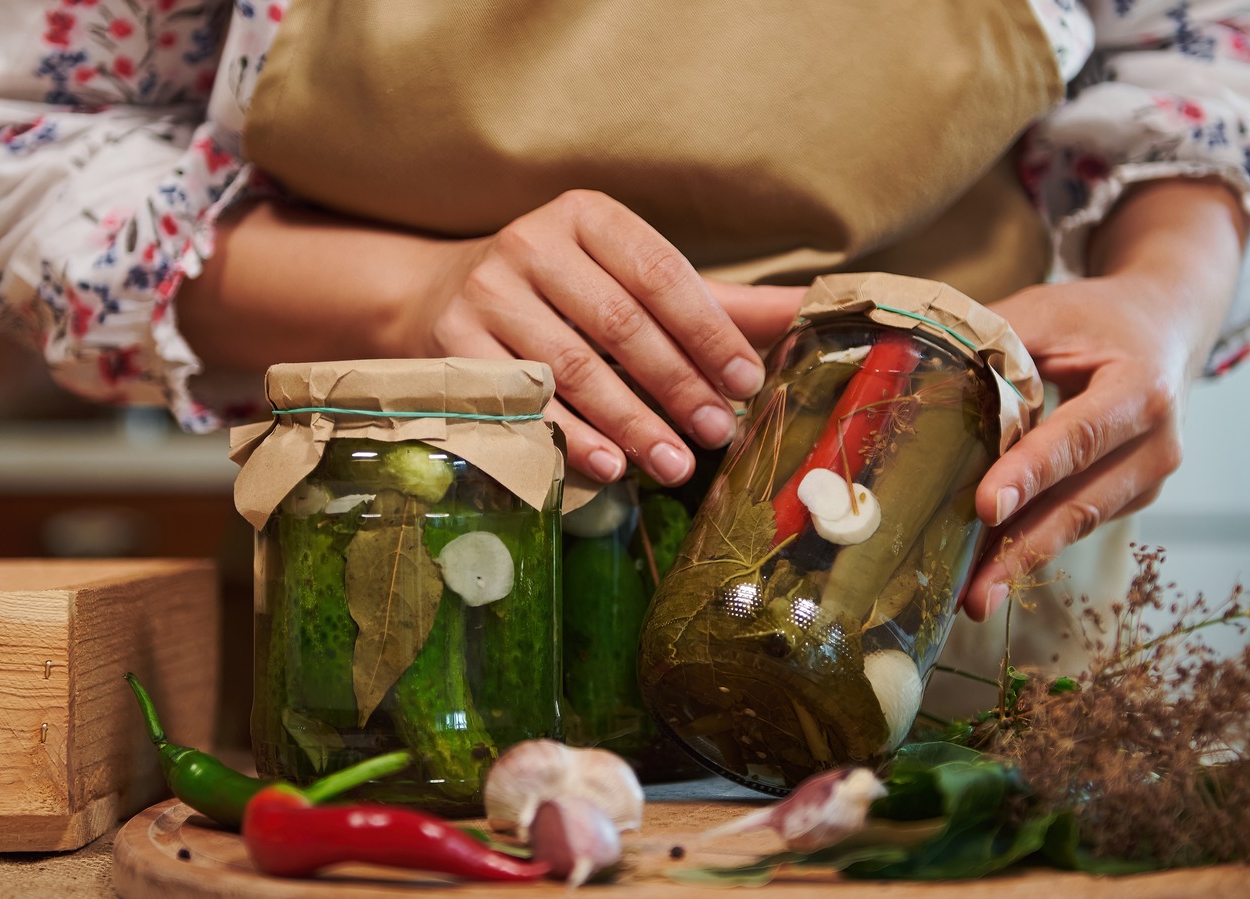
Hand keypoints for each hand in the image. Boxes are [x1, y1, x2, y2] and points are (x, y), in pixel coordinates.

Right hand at [423, 189, 801, 484]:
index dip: (708, 331)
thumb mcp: (633, 282)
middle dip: (677, 385)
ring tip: (676, 464)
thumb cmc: (564, 294)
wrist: (438, 296)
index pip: (659, 274)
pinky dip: (571, 438)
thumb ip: (718, 302)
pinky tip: (612, 467)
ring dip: (632, 423)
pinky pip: (524, 402)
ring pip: (573, 368)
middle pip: (620, 324)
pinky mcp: (452, 343)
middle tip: (719, 433)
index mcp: (587, 216)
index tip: (747, 382)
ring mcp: (486, 292)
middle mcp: (531, 243)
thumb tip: (811, 310)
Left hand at [961, 179, 1248, 619]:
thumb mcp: (1046, 312)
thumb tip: (913, 370)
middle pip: (1082, 502)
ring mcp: (1149, 478)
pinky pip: (1077, 522)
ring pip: (1078, 523)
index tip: (988, 507)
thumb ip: (992, 344)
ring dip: (1022, 559)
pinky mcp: (1132, 497)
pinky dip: (1031, 542)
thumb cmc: (1094, 318)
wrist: (1164, 325)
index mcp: (1141, 387)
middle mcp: (1157, 443)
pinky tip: (989, 567)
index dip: (1031, 473)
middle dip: (1023, 547)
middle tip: (975, 590)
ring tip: (974, 596)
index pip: (1078, 436)